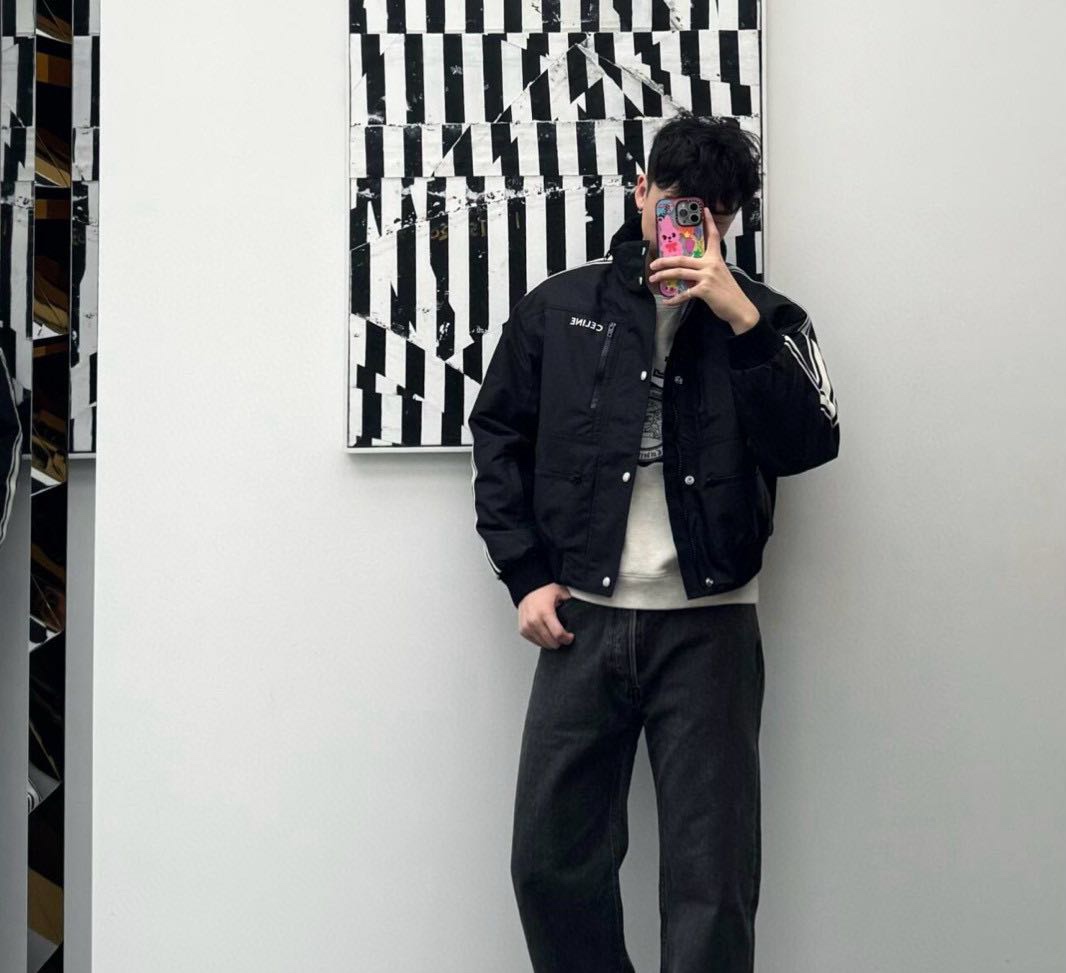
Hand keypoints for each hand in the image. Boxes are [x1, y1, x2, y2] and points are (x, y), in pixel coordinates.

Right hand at [518, 582, 575, 648]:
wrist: (527, 589)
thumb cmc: (543, 591)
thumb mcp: (561, 592)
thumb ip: (570, 602)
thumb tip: (581, 609)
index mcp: (545, 612)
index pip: (558, 634)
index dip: (567, 639)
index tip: (570, 637)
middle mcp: (534, 621)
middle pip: (551, 642)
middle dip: (560, 642)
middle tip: (564, 636)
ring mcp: (527, 627)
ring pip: (543, 644)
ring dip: (551, 642)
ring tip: (555, 635)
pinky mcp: (523, 630)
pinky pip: (535, 642)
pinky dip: (542, 641)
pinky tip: (547, 634)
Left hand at [648, 206, 760, 332]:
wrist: (739, 308)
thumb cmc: (729, 293)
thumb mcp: (720, 275)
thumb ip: (707, 270)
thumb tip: (692, 271)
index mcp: (716, 259)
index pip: (713, 237)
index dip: (709, 223)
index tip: (705, 210)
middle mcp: (711, 264)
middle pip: (683, 258)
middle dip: (665, 261)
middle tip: (653, 264)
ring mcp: (707, 276)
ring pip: (680, 272)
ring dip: (664, 276)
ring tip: (654, 278)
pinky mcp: (704, 290)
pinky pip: (685, 293)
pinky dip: (675, 299)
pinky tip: (667, 301)